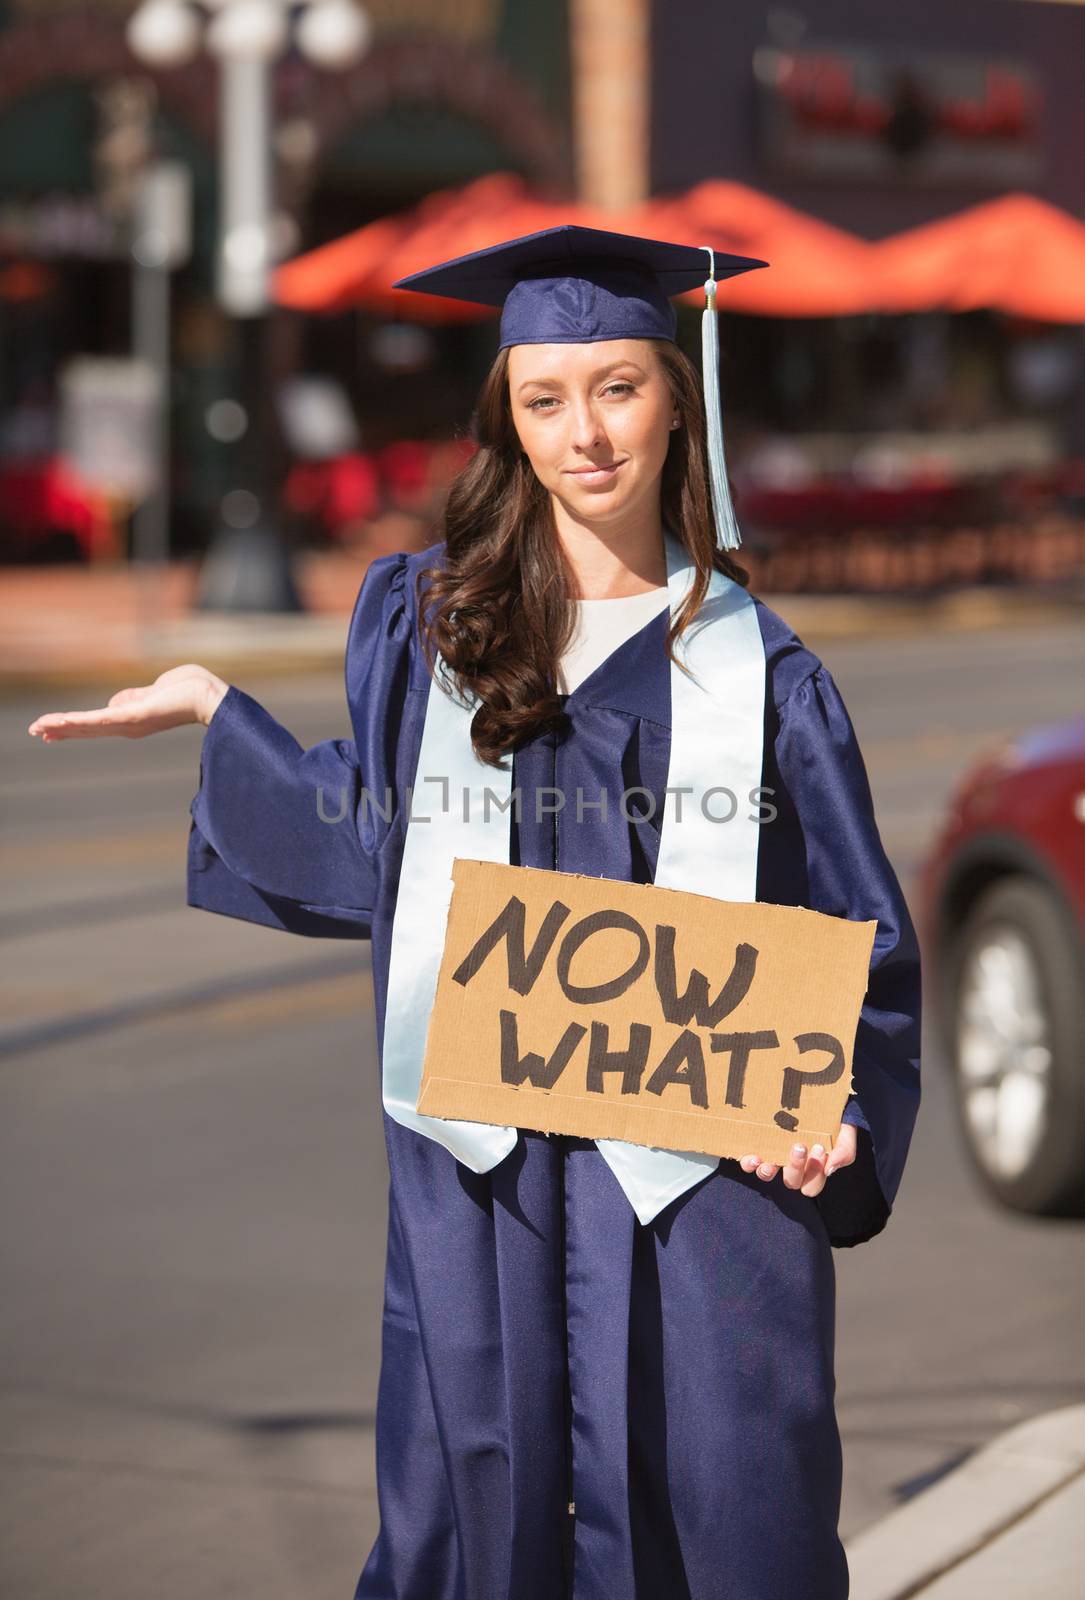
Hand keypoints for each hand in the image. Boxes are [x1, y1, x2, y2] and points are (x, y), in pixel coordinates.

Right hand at [27, 664, 229, 740]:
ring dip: (62, 726)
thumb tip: (115, 703)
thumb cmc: (189, 690)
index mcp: (132, 719)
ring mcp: (130, 723)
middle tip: (35, 731)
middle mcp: (129, 726)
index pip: (95, 724)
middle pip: (87, 729)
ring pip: (89, 726)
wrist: (209, 695)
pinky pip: (101, 719)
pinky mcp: (134, 717)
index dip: (73, 726)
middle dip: (60, 730)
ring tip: (39, 728)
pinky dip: (80, 722)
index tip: (50, 729)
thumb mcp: (153, 691)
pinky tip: (62, 722)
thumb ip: (132, 697)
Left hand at [739, 1123, 856, 1197]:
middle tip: (799, 1146)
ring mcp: (774, 1153)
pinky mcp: (758, 1142)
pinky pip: (749, 1159)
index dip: (814, 1174)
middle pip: (792, 1182)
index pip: (813, 1184)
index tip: (819, 1147)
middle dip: (795, 1167)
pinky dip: (749, 1161)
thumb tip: (830, 1169)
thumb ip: (845, 1149)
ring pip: (767, 1174)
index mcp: (813, 1165)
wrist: (815, 1084)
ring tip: (765, 1159)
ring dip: (766, 1171)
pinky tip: (752, 1155)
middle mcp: (792, 1164)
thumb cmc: (833, 1112)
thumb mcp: (845, 1128)